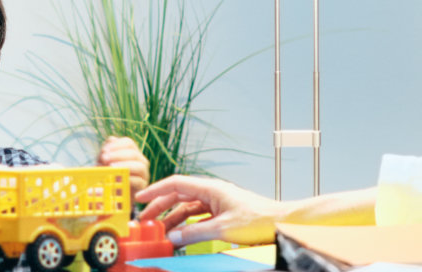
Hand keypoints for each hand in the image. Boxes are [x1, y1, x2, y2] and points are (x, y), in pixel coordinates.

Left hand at [96, 136, 149, 192]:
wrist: (113, 195)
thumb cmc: (108, 175)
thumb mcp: (104, 163)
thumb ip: (106, 152)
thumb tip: (109, 142)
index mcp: (132, 152)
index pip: (128, 143)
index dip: (116, 145)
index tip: (104, 150)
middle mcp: (140, 161)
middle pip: (133, 153)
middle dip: (118, 155)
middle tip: (104, 158)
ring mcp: (143, 174)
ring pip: (140, 166)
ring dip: (124, 166)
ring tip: (111, 167)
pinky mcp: (142, 186)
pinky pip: (139, 181)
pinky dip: (128, 179)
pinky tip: (118, 179)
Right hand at [135, 175, 286, 246]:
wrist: (280, 224)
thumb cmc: (258, 220)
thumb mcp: (222, 228)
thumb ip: (195, 233)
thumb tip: (173, 237)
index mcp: (211, 188)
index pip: (176, 184)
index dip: (156, 190)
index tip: (140, 198)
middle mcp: (213, 193)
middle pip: (179, 196)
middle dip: (161, 207)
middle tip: (146, 220)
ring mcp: (218, 203)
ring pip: (188, 209)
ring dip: (174, 219)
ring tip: (161, 232)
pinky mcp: (223, 214)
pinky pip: (198, 218)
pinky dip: (187, 226)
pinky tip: (180, 235)